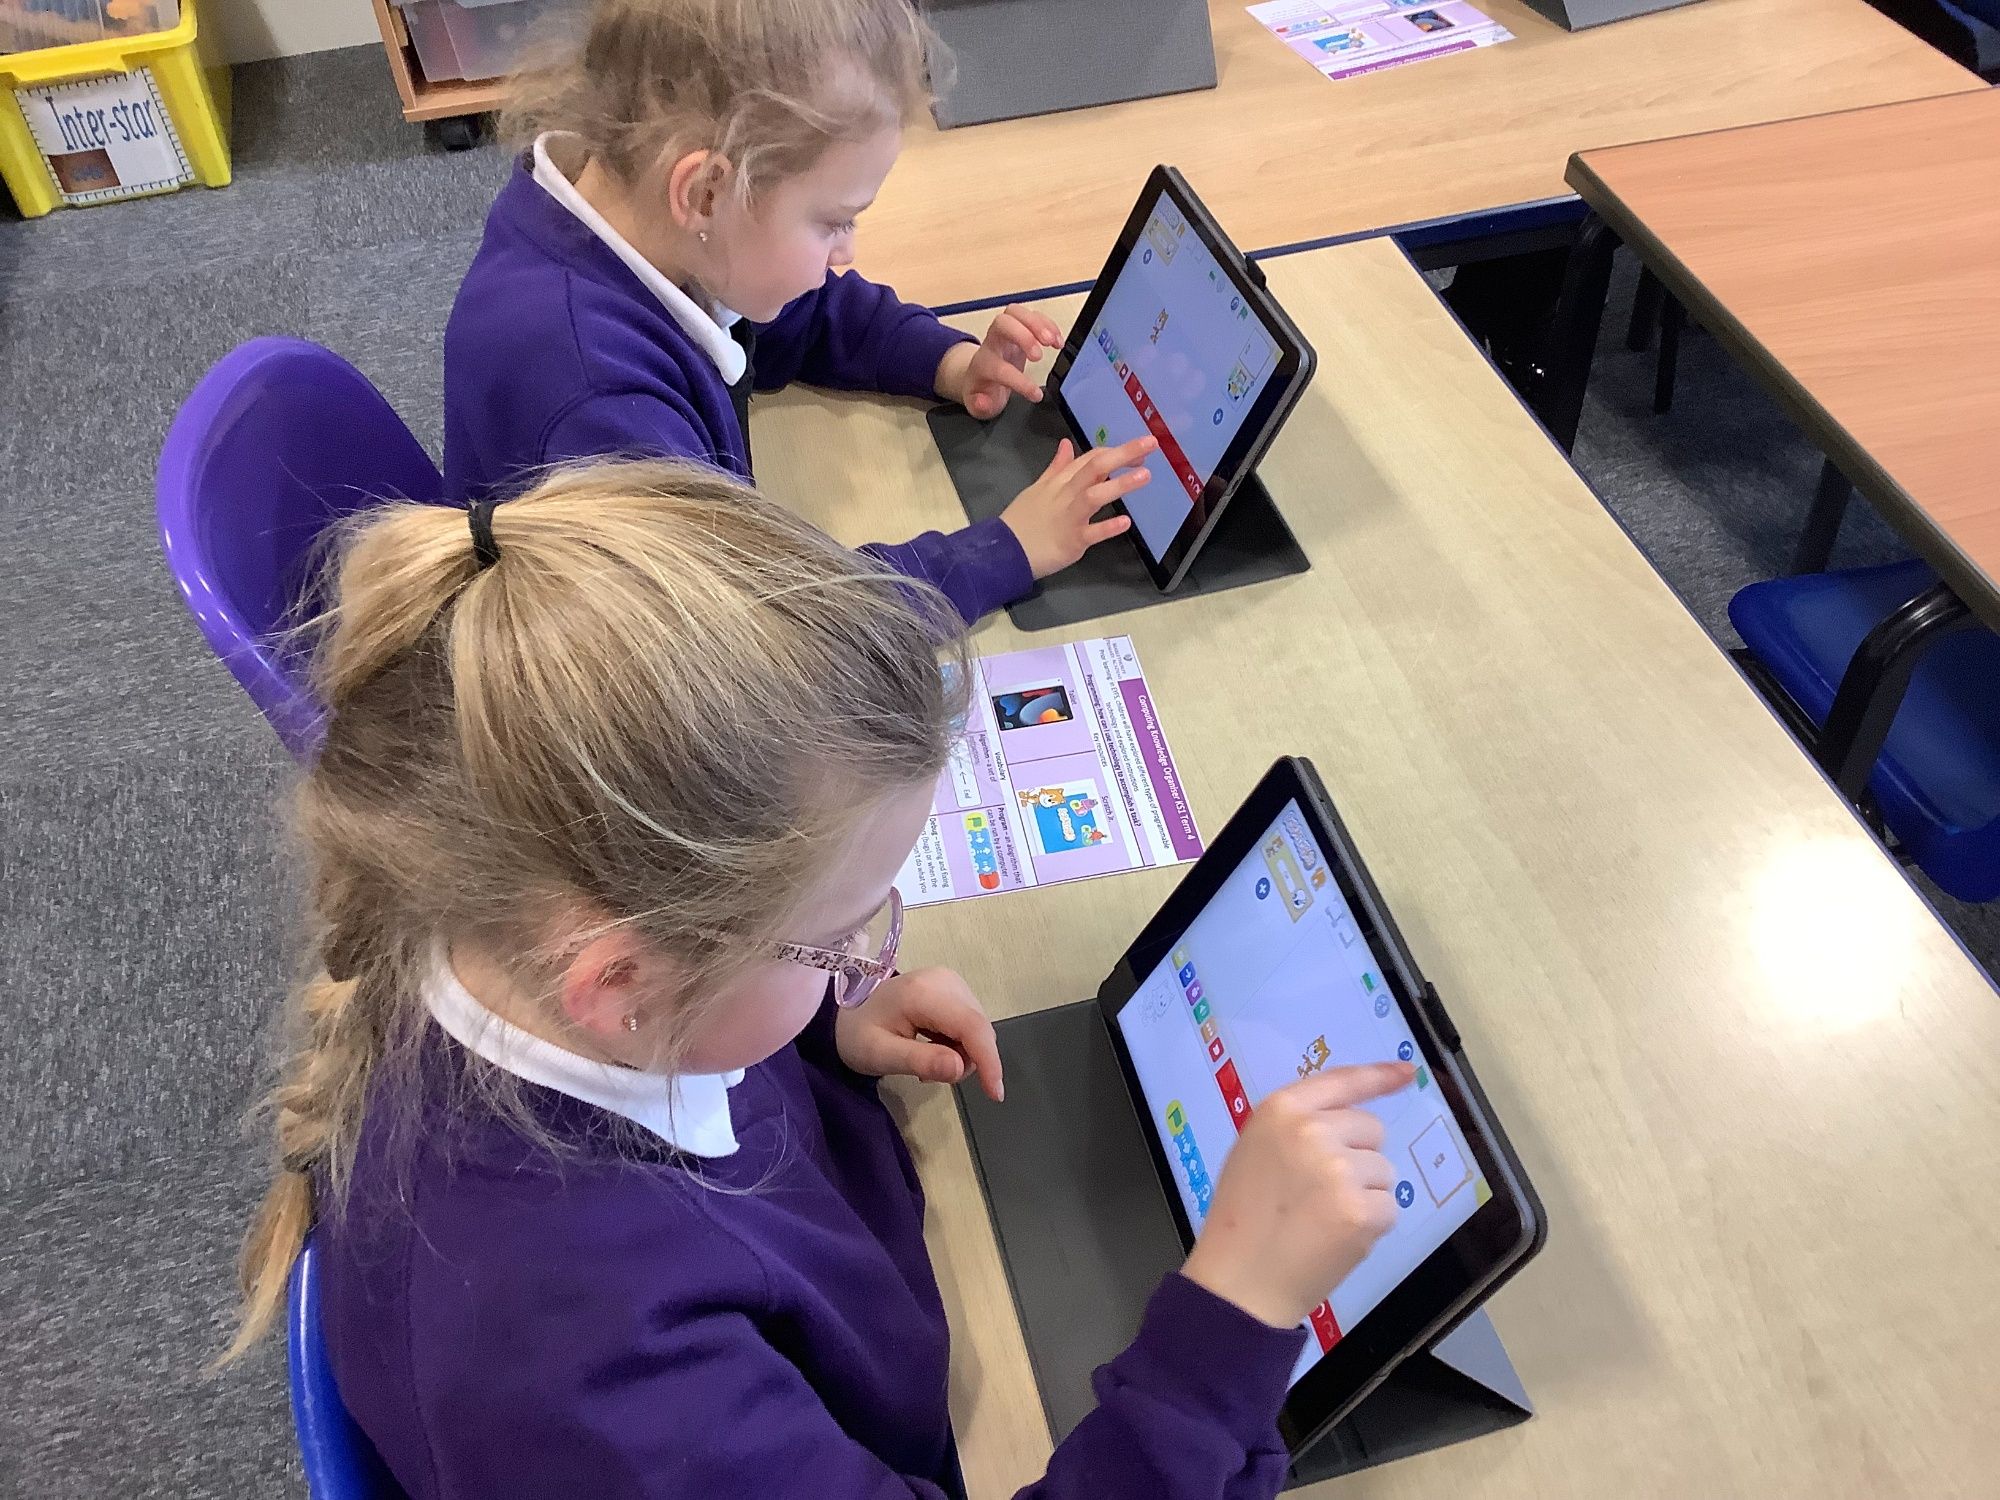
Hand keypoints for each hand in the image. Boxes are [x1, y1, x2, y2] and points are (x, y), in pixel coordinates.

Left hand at [834, 967, 1003, 1101]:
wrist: (844, 1015)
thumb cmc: (858, 1035)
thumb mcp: (881, 1055)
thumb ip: (920, 1061)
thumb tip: (959, 1068)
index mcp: (924, 993)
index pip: (972, 1026)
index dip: (988, 1060)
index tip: (994, 1094)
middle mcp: (944, 980)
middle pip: (978, 1028)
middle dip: (967, 1059)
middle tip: (928, 1076)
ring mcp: (949, 981)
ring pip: (977, 1027)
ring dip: (961, 1052)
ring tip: (925, 1060)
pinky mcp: (951, 987)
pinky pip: (970, 1022)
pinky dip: (958, 1042)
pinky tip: (933, 1046)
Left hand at [934, 305, 1064, 418]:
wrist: (979, 374)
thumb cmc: (982, 388)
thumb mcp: (977, 405)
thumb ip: (979, 405)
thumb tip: (983, 402)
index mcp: (983, 364)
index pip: (999, 367)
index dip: (1019, 381)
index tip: (1036, 394)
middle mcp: (993, 343)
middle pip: (1002, 323)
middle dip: (1024, 336)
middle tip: (1039, 357)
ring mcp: (1005, 332)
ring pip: (1016, 312)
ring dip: (1038, 324)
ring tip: (1053, 342)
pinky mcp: (1019, 328)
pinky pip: (1031, 314)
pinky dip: (1048, 324)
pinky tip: (1057, 341)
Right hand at [999, 436, 1155, 578]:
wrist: (1004, 549)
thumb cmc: (1023, 520)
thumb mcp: (1038, 488)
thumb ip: (1056, 467)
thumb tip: (1066, 443)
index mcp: (1060, 481)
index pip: (1090, 458)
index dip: (1115, 451)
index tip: (1140, 449)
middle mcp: (1067, 494)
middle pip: (1096, 468)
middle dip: (1124, 454)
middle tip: (1151, 443)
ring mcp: (1070, 517)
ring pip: (1095, 495)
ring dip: (1120, 484)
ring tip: (1145, 475)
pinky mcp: (1072, 541)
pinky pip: (1092, 533)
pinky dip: (1108, 527)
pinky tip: (1126, 522)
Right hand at [1180, 1062, 1414, 1329]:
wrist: (1240, 1281)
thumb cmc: (1242, 1218)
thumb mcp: (1255, 1150)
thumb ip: (1296, 1127)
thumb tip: (1350, 1120)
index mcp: (1280, 1110)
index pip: (1343, 1081)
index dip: (1380, 1076)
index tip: (1408, 1074)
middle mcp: (1312, 1130)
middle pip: (1371, 1129)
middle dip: (1358, 1156)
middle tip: (1321, 1191)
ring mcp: (1339, 1169)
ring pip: (1383, 1170)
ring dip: (1365, 1193)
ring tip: (1323, 1218)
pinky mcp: (1362, 1209)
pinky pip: (1388, 1207)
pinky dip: (1371, 1225)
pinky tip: (1337, 1237)